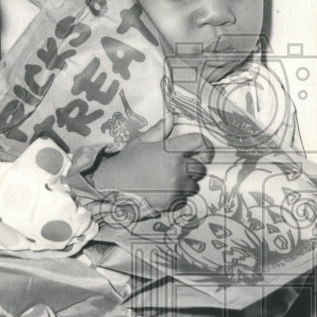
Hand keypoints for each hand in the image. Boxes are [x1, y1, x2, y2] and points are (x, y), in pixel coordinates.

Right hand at [91, 115, 212, 210]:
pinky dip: (177, 196)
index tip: (201, 151)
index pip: (199, 142)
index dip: (203, 146)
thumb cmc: (127, 161)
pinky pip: (184, 198)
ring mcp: (175, 185)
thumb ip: (159, 130)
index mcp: (171, 149)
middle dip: (193, 167)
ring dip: (187, 183)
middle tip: (179, 168)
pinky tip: (163, 191)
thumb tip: (171, 116)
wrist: (112, 184)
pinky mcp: (171, 201)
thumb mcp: (141, 142)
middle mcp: (177, 167)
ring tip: (171, 181)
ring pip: (194, 185)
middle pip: (200, 167)